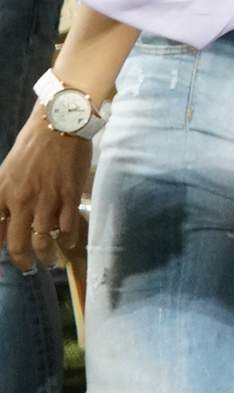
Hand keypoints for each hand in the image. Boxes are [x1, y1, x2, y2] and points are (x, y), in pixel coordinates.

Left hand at [0, 108, 86, 273]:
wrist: (59, 124)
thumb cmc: (32, 145)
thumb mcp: (7, 171)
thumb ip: (5, 198)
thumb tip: (8, 223)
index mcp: (2, 193)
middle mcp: (21, 201)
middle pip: (17, 244)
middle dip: (22, 262)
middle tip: (27, 268)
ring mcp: (46, 199)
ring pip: (43, 241)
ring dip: (46, 256)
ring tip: (50, 260)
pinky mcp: (69, 196)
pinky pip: (67, 227)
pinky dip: (67, 239)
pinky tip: (68, 241)